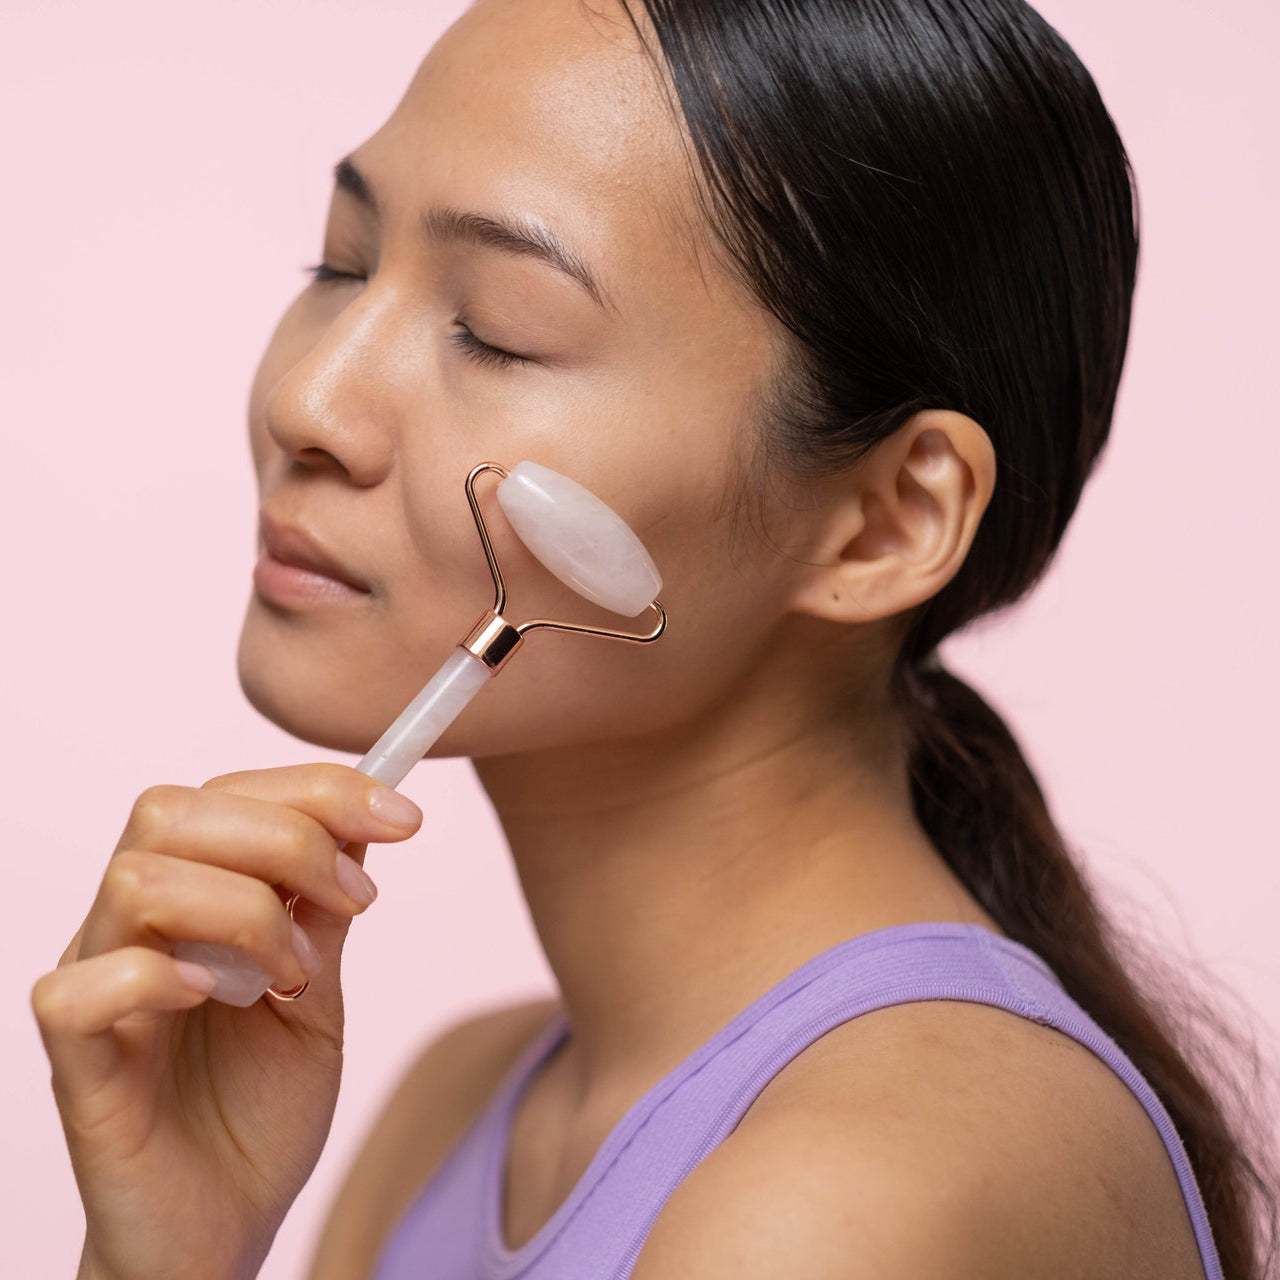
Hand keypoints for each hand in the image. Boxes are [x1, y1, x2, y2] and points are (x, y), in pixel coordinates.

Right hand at [31, 763, 422, 1279]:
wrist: (227, 1226)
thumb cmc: (260, 1106)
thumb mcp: (319, 991)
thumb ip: (325, 909)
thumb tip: (366, 819)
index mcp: (185, 897)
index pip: (225, 792)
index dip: (319, 789)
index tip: (404, 818)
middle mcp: (129, 930)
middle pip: (170, 811)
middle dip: (287, 837)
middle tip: (356, 901)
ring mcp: (99, 991)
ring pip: (135, 880)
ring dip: (245, 911)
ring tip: (297, 972)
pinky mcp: (79, 1069)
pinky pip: (79, 990)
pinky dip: (159, 976)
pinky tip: (221, 1000)